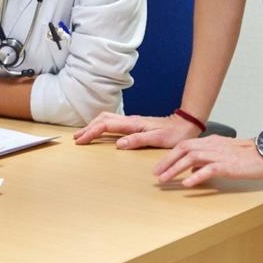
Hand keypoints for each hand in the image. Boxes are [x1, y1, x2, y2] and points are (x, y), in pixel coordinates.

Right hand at [73, 112, 198, 148]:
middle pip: (102, 119)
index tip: (81, 141)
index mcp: (132, 124)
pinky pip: (111, 122)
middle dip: (87, 128)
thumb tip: (118, 144)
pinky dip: (100, 126)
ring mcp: (131, 121)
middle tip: (76, 139)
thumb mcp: (158, 139)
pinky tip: (99, 132)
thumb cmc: (173, 134)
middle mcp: (129, 120)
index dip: (91, 132)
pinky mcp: (133, 124)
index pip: (105, 126)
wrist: (185, 124)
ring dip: (92, 125)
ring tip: (83, 135)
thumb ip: (137, 141)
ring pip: (105, 119)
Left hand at [152, 135, 262, 186]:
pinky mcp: (228, 165)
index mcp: (209, 142)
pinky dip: (196, 176)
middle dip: (166, 162)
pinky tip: (187, 183)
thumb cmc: (246, 155)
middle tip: (156, 175)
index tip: (158, 167)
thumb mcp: (222, 153)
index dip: (169, 156)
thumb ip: (205, 159)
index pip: (183, 146)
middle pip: (183, 150)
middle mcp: (211, 146)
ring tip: (165, 180)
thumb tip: (190, 169)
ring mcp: (219, 154)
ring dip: (175, 169)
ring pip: (191, 159)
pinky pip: (208, 170)